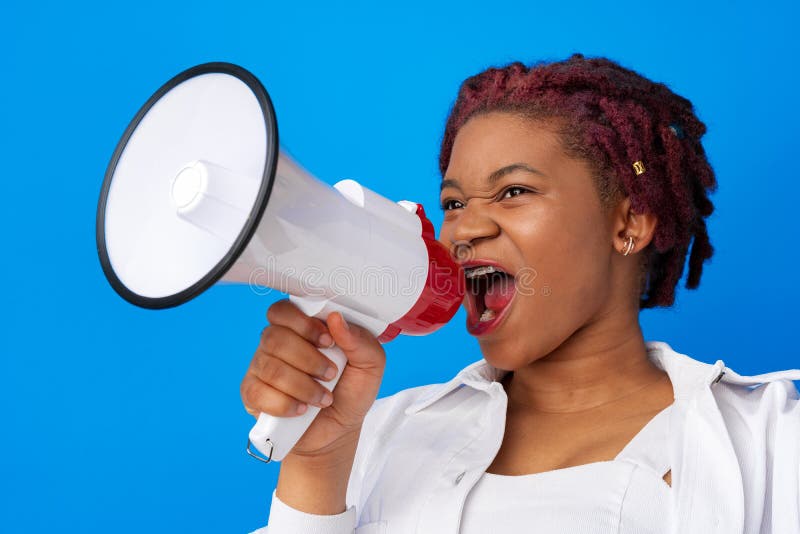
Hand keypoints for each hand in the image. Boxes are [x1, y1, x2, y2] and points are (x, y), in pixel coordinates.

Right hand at [240, 299, 386, 459]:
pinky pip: (258, 393)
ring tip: (324, 398)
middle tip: (331, 374)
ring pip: (270, 367)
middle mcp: (275, 344)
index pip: (283, 310)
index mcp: (300, 328)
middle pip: (275, 338)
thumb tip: (336, 319)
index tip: (328, 342)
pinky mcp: (253, 394)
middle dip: (308, 359)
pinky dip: (286, 404)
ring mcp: (261, 368)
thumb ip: (360, 340)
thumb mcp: (370, 364)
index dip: (303, 324)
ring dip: (303, 386)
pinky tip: (302, 409)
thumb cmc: (351, 391)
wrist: (339, 430)